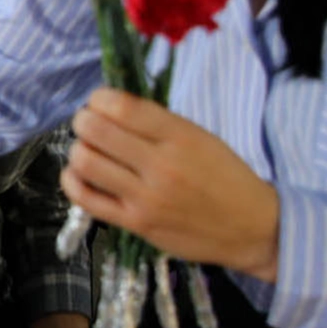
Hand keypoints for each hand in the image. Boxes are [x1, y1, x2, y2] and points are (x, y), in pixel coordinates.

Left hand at [62, 88, 279, 280]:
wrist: (255, 229)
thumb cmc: (225, 177)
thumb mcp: (200, 137)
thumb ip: (156, 123)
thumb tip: (108, 107)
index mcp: (179, 137)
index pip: (121, 106)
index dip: (99, 99)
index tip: (99, 102)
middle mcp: (161, 165)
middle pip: (95, 130)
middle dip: (83, 121)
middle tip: (89, 124)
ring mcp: (146, 197)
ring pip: (85, 162)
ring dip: (78, 150)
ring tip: (88, 150)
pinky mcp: (136, 224)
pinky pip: (86, 199)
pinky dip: (72, 181)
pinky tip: (78, 174)